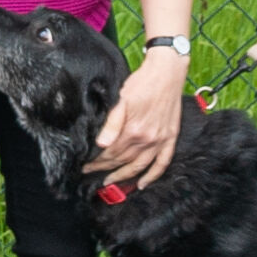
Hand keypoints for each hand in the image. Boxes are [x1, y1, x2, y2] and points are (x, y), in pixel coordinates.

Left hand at [93, 47, 187, 187]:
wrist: (167, 72)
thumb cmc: (142, 82)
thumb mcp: (121, 98)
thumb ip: (112, 123)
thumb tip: (101, 144)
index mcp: (132, 129)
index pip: (110, 153)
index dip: (97, 161)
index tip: (86, 166)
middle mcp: (147, 139)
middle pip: (122, 161)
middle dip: (105, 169)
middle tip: (92, 174)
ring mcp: (160, 140)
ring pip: (140, 166)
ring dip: (124, 177)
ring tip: (111, 183)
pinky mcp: (170, 138)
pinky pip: (163, 163)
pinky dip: (153, 176)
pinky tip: (143, 184)